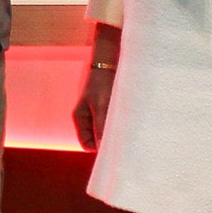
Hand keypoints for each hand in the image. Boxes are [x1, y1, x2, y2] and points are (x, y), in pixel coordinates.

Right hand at [72, 24, 122, 150]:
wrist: (111, 60)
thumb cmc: (103, 82)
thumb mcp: (101, 106)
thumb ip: (101, 128)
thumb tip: (102, 150)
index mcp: (80, 119)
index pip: (88, 145)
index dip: (100, 150)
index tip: (116, 152)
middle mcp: (88, 118)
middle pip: (98, 140)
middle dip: (109, 142)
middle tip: (126, 144)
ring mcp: (98, 113)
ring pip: (107, 132)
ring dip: (117, 133)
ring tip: (129, 130)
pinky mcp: (109, 108)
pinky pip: (114, 122)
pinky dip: (122, 124)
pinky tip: (131, 122)